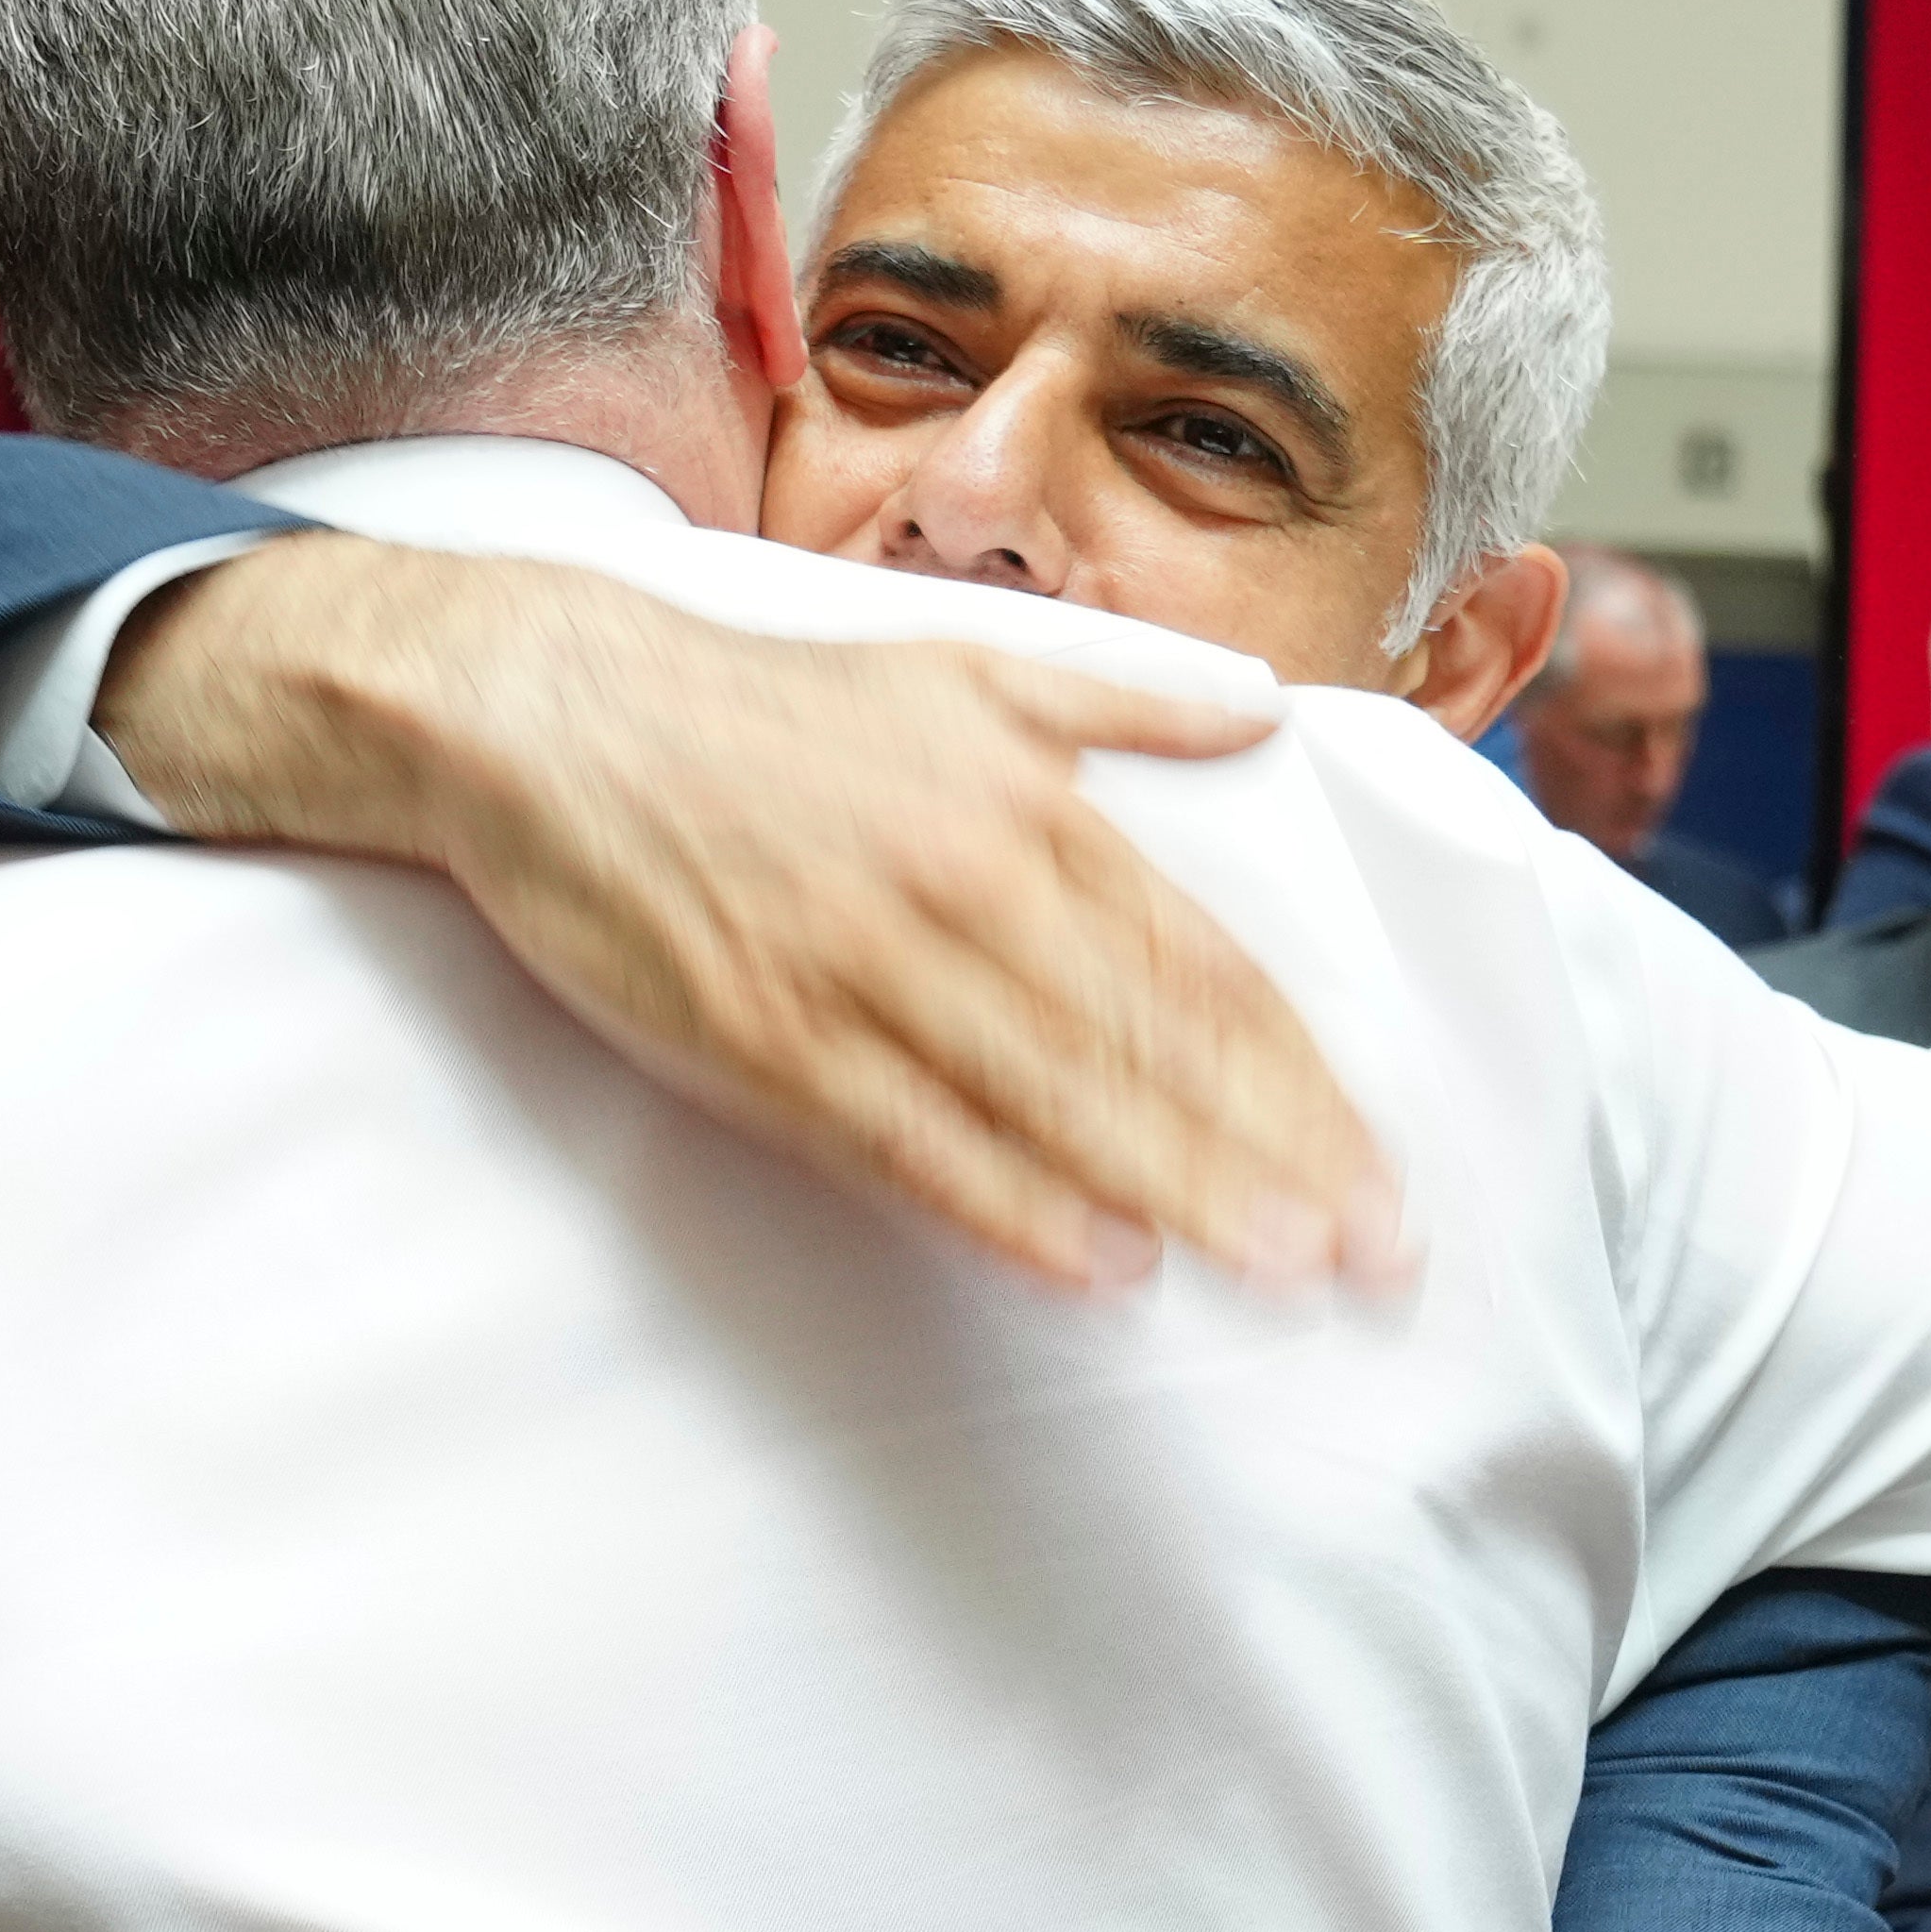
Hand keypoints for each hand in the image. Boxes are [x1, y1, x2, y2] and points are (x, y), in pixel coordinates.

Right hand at [92, 537, 1399, 1290]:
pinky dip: (1009, 1205)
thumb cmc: (758, 702)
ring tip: (1276, 1269)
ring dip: (1176, 1189)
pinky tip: (1094, 1263)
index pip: (1201, 964)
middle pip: (1153, 1045)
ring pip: (1051, 1097)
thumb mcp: (959, 662)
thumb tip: (1259, 715)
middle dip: (1275, 1158)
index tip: (1379, 1165)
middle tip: (1371, 1258)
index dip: (1300, 1076)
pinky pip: (909, 1138)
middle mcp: (967, 885)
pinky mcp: (764, 1036)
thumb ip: (1120, 696)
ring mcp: (864, 968)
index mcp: (1028, 805)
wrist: (551, 712)